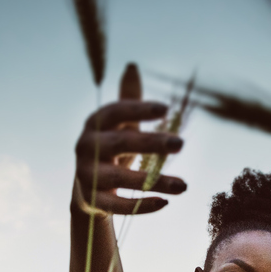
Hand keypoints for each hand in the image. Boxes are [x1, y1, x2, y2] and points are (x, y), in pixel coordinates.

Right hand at [74, 63, 186, 215]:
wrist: (88, 187)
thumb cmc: (111, 148)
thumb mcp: (118, 125)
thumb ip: (128, 99)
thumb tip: (132, 66)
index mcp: (95, 123)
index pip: (116, 112)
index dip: (138, 110)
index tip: (165, 109)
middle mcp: (87, 147)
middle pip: (121, 144)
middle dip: (152, 143)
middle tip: (181, 143)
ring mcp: (87, 174)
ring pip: (121, 178)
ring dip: (154, 180)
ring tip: (184, 185)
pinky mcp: (92, 200)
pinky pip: (117, 205)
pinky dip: (141, 206)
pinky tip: (165, 203)